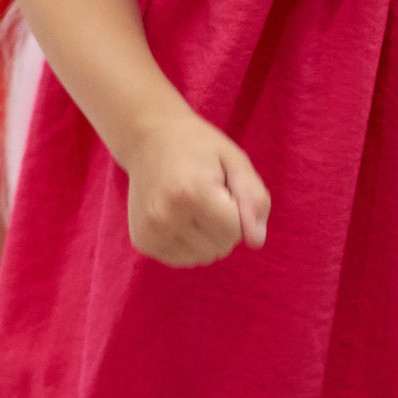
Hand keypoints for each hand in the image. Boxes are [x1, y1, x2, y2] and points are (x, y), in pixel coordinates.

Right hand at [123, 109, 271, 265]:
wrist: (149, 138)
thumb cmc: (198, 147)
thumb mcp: (235, 161)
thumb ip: (253, 199)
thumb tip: (256, 242)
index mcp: (191, 192)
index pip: (235, 231)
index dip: (238, 211)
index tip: (223, 188)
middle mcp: (165, 215)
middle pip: (219, 247)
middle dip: (224, 226)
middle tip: (208, 196)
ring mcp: (150, 231)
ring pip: (202, 258)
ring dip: (207, 238)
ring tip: (195, 207)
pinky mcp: (142, 240)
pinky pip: (182, 260)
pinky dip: (189, 245)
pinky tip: (181, 218)